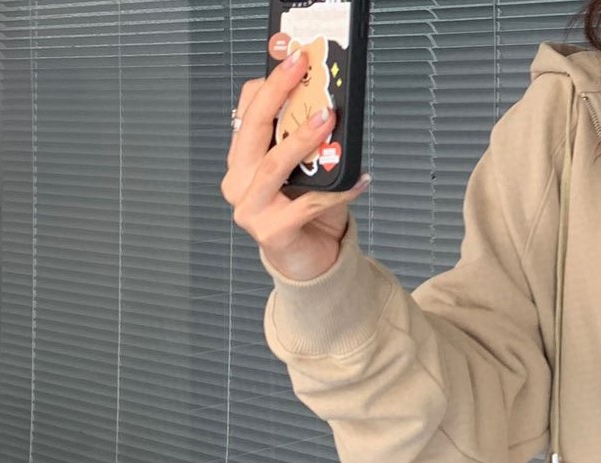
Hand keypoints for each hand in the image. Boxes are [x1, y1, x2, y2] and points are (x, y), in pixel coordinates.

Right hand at [221, 47, 369, 281]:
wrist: (310, 263)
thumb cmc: (307, 215)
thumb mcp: (308, 171)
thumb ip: (309, 145)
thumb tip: (329, 108)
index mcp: (243, 161)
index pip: (247, 113)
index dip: (268, 85)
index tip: (292, 60)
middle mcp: (239, 181)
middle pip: (255, 129)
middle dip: (278, 93)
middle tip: (301, 68)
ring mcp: (250, 208)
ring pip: (276, 164)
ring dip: (303, 138)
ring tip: (327, 119)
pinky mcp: (270, 232)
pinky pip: (309, 204)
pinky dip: (338, 191)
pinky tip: (360, 180)